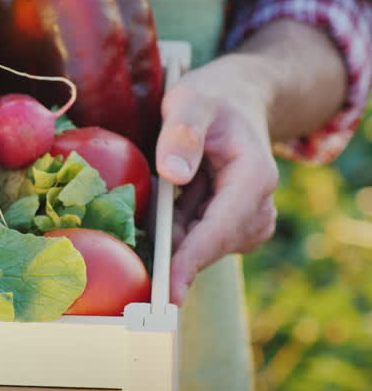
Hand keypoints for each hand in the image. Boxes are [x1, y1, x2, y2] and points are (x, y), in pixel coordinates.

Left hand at [155, 55, 279, 305]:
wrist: (235, 101)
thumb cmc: (212, 99)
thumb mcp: (192, 101)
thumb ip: (182, 132)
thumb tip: (172, 174)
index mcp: (253, 177)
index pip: (221, 229)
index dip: (192, 261)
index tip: (167, 291)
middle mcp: (255, 204)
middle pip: (211, 246)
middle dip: (174, 264)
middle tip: (135, 288)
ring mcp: (242, 218)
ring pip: (200, 247)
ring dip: (168, 246)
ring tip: (138, 233)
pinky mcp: (224, 223)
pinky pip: (193, 240)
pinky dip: (168, 238)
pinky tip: (147, 225)